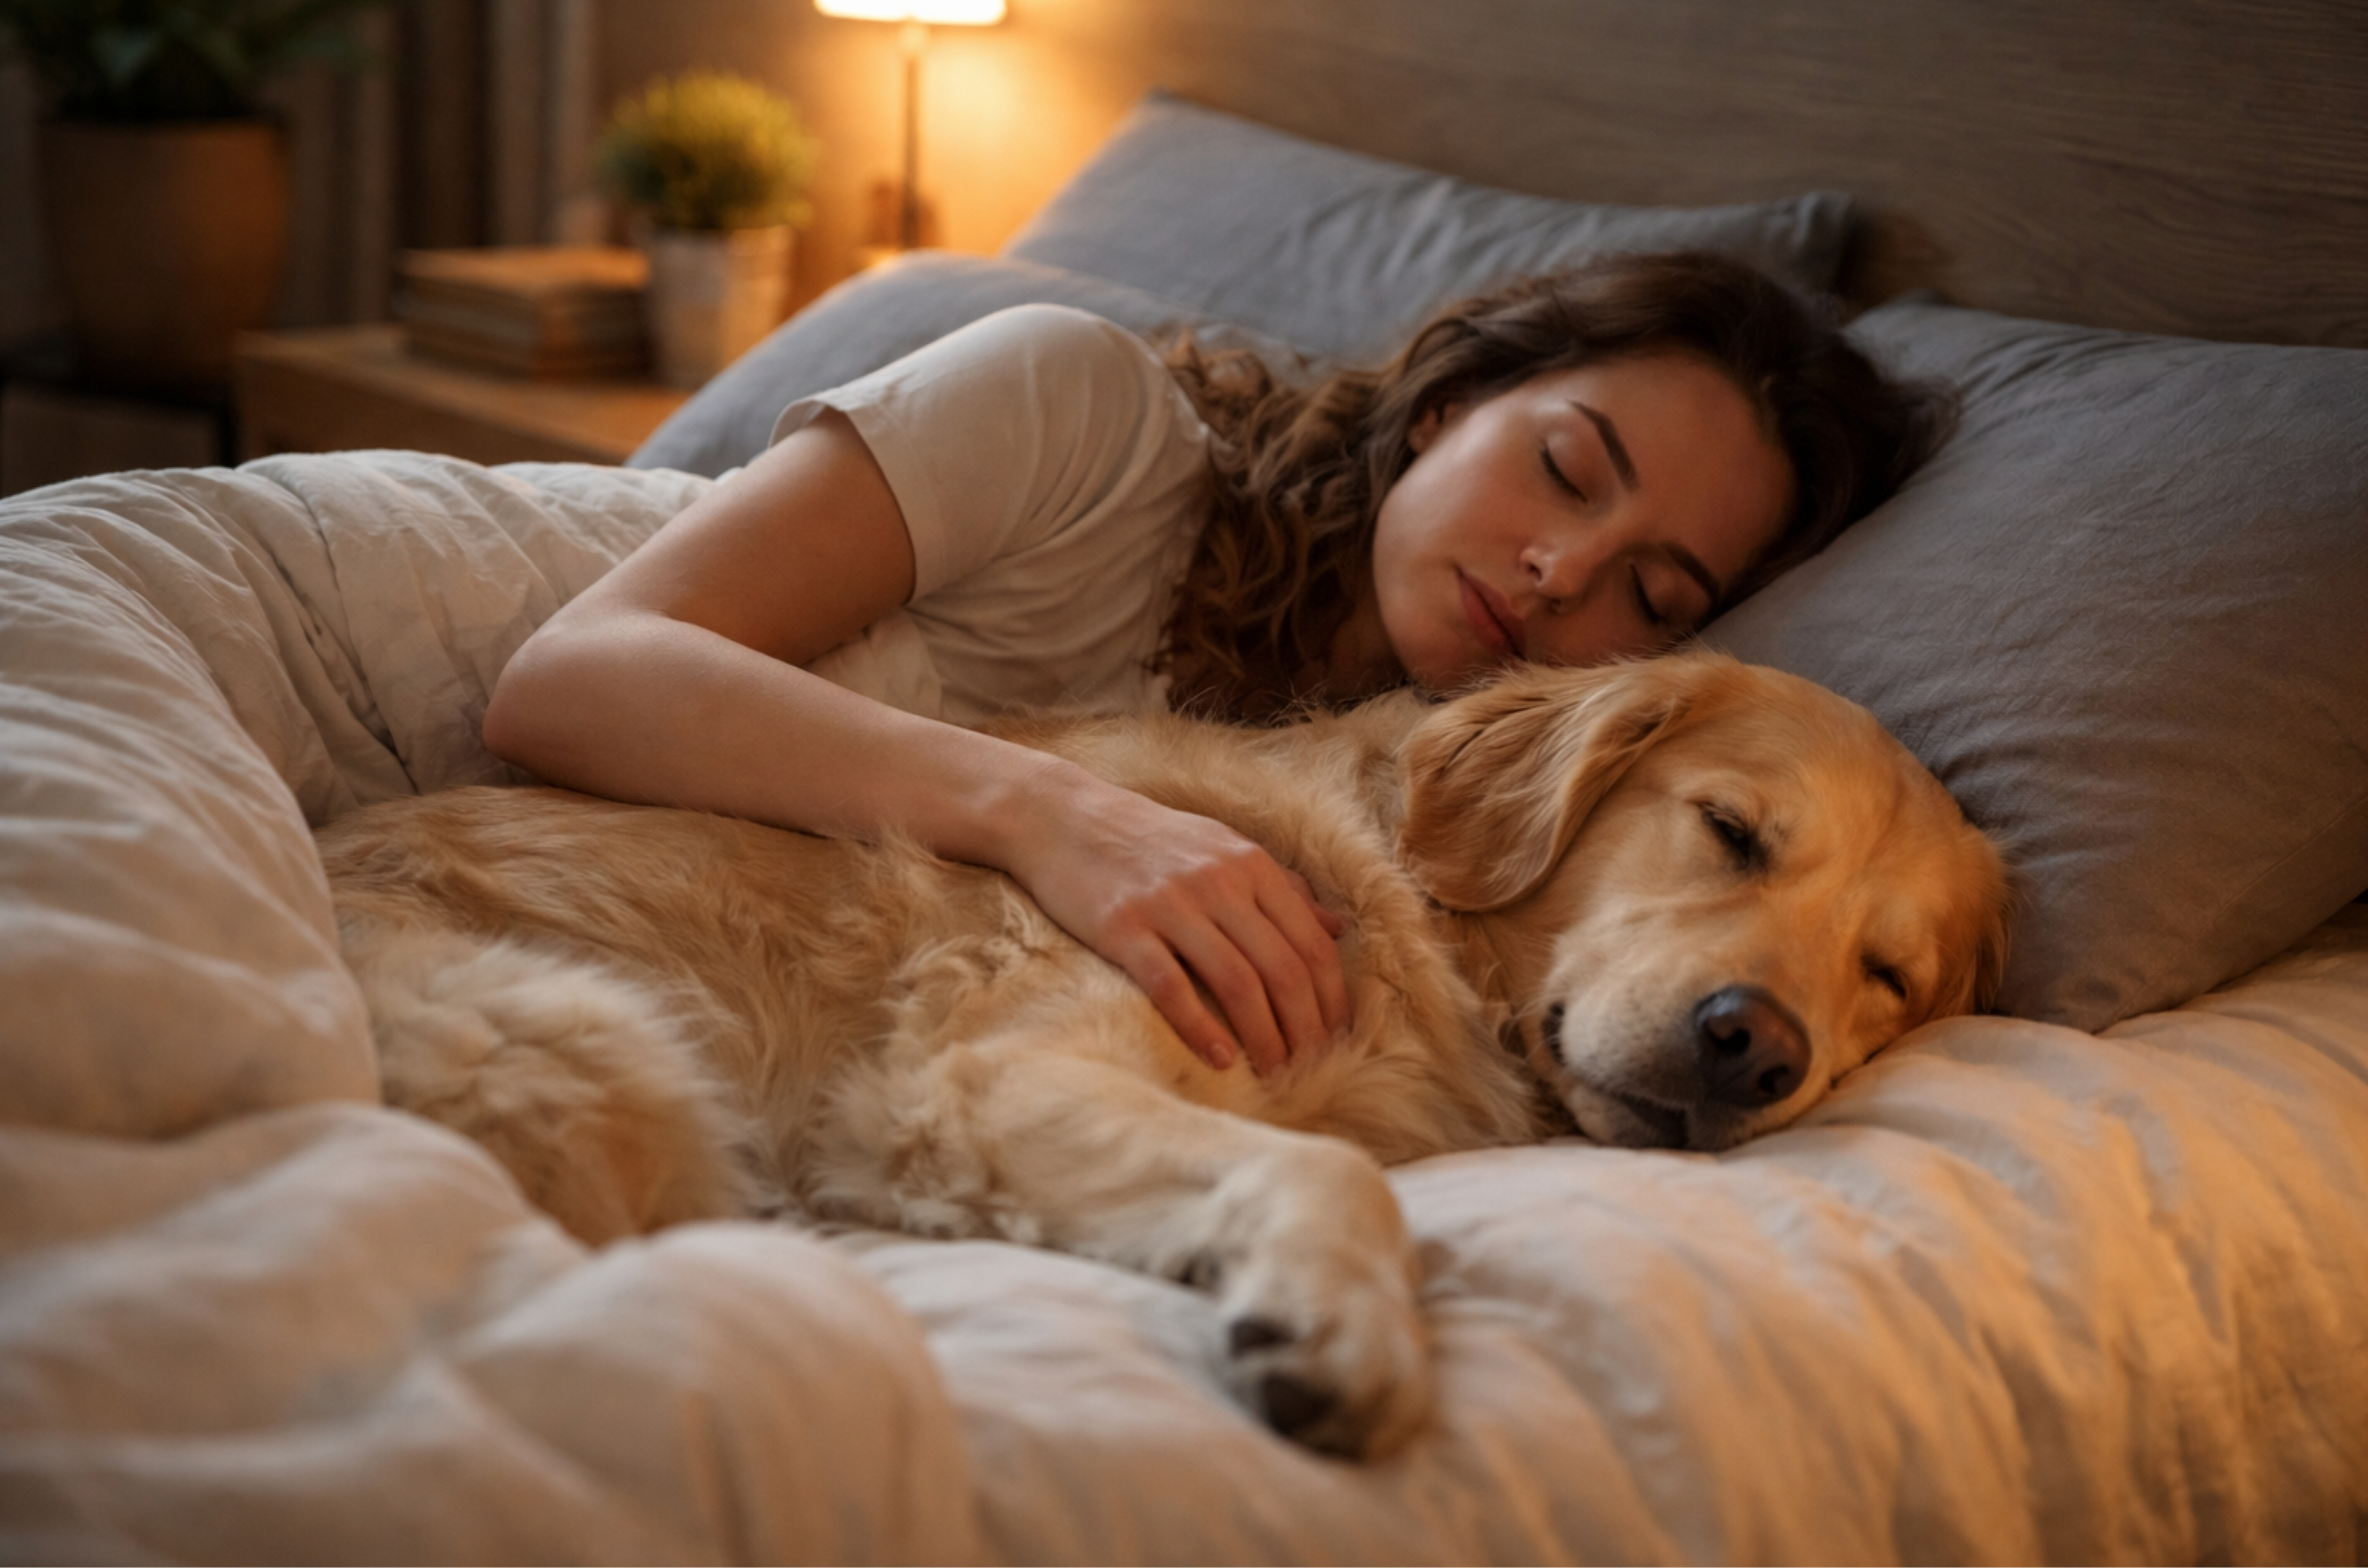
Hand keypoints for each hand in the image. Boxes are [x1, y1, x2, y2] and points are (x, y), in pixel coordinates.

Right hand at [1004, 764, 1352, 1074]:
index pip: (1311, 944)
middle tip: (1313, 1068)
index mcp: (1250, 865)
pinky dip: (1200, 1027)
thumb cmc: (1151, 839)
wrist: (1064, 817)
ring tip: (1274, 1073)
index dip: (1332, 999)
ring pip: (1237, 983)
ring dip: (1264, 1038)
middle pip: (1282, 969)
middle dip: (1306, 1028)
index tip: (1339, 1039)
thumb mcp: (1224, 848)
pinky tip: (1219, 1058)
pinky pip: (1171, 987)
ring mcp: (1170, 905)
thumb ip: (1282, 887)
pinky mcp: (1124, 928)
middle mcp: (1218, 883)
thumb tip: (1336, 929)